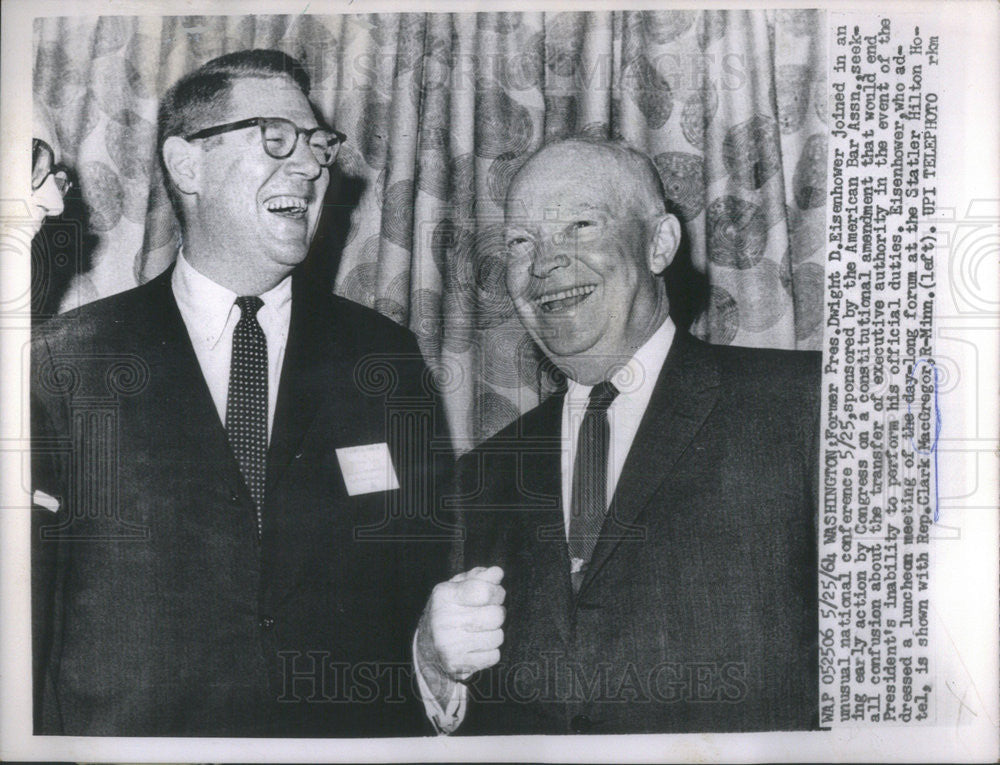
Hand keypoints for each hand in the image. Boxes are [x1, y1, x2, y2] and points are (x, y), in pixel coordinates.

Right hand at [417, 566, 505, 684]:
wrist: (427, 649)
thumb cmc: (450, 611)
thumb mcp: (458, 588)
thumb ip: (479, 577)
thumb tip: (497, 573)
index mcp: (443, 595)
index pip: (483, 590)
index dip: (496, 592)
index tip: (494, 594)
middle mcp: (442, 619)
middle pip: (496, 615)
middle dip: (497, 613)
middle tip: (487, 614)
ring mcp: (448, 645)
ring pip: (497, 637)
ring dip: (494, 633)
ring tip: (480, 631)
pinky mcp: (456, 665)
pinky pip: (494, 656)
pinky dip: (490, 652)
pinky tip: (476, 647)